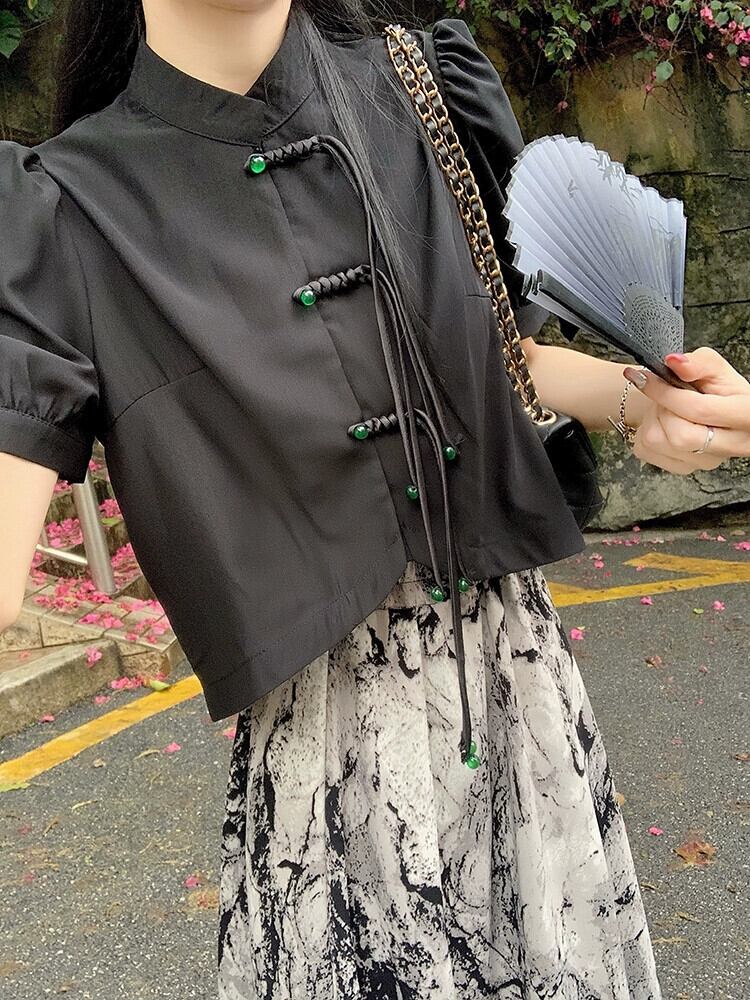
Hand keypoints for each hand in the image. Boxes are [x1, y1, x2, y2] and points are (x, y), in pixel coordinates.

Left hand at [622, 346, 749, 474]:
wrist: (702, 409)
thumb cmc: (712, 388)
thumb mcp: (715, 368)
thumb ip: (699, 363)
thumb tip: (674, 362)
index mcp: (746, 414)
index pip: (700, 410)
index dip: (667, 393)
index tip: (646, 378)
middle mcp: (732, 445)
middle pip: (681, 436)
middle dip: (663, 409)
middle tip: (665, 396)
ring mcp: (708, 461)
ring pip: (660, 443)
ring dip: (652, 419)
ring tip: (666, 409)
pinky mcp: (685, 468)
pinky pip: (648, 452)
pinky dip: (645, 433)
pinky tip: (662, 424)